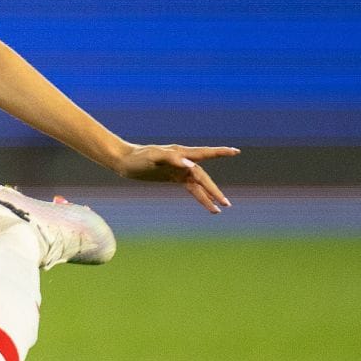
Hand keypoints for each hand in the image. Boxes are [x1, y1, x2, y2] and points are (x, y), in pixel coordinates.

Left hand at [113, 144, 239, 212]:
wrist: (125, 161)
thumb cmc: (138, 157)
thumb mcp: (153, 157)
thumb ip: (172, 158)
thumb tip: (190, 164)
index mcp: (180, 153)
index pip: (204, 153)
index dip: (220, 152)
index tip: (235, 151)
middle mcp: (183, 161)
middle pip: (203, 177)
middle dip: (214, 189)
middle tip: (226, 203)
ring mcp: (179, 170)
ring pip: (199, 184)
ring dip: (209, 196)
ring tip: (220, 209)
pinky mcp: (174, 177)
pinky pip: (191, 188)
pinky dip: (199, 196)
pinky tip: (208, 205)